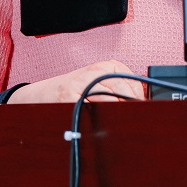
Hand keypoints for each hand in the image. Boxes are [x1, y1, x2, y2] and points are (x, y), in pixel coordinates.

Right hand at [7, 60, 146, 104]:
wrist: (45, 94)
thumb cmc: (76, 90)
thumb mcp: (100, 83)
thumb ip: (120, 90)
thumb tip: (142, 105)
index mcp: (106, 66)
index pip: (133, 82)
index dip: (139, 98)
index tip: (142, 109)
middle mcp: (95, 71)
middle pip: (123, 89)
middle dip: (129, 105)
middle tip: (132, 118)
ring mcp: (82, 82)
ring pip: (110, 99)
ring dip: (116, 112)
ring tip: (116, 120)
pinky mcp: (71, 95)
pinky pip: (93, 108)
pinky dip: (98, 115)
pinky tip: (98, 118)